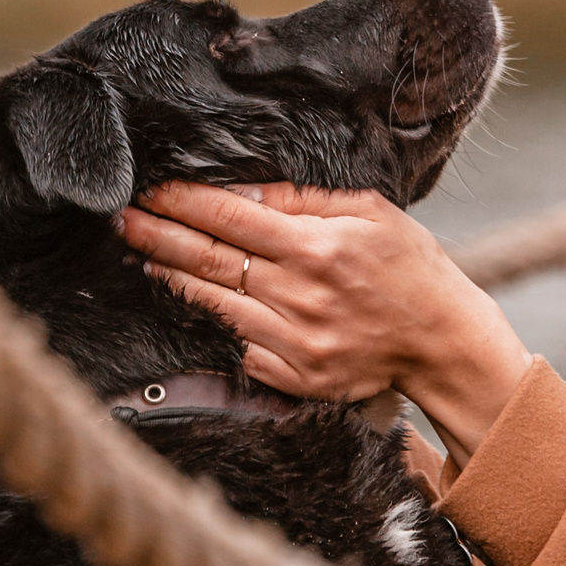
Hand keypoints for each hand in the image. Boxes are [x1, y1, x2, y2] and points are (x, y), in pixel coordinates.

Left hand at [115, 181, 533, 464]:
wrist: (442, 342)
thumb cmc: (411, 268)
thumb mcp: (373, 212)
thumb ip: (307, 200)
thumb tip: (247, 192)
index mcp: (319, 248)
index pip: (233, 217)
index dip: (186, 201)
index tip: (154, 189)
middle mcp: (301, 296)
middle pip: (211, 260)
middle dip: (159, 235)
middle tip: (123, 218)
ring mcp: (295, 342)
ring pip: (214, 303)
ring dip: (170, 276)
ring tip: (140, 253)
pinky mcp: (293, 376)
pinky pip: (236, 345)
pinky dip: (204, 320)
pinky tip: (182, 299)